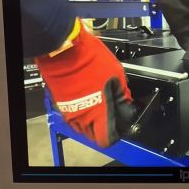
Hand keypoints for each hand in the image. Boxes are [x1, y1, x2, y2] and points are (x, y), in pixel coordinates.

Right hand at [35, 24, 134, 148]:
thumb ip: (122, 95)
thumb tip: (126, 106)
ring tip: (97, 107)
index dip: (116, 133)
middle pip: (94, 136)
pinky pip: (73, 118)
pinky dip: (81, 114)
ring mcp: (70, 112)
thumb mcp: (116, 74)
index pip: (107, 138)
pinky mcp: (61, 105)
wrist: (64, 49)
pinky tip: (87, 101)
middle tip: (110, 114)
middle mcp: (83, 117)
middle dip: (104, 128)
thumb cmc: (90, 58)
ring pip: (82, 128)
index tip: (120, 123)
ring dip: (91, 122)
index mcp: (99, 112)